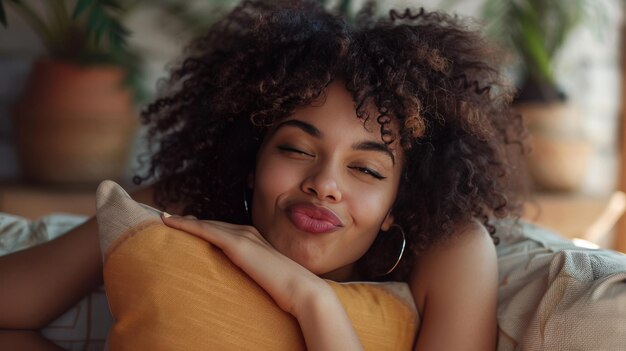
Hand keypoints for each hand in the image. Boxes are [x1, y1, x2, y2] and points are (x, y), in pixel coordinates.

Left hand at [160, 214, 324, 315]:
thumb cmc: (287, 288)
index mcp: (255, 239)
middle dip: (191, 220)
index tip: (187, 225)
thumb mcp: (266, 277)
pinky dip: (187, 225)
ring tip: (166, 219)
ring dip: (185, 221)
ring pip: (207, 224)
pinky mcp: (238, 244)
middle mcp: (248, 232)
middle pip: (213, 224)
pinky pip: (206, 231)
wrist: (301, 289)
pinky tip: (172, 223)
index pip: (224, 230)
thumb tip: (246, 279)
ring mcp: (243, 236)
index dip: (204, 226)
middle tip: (170, 219)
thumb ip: (255, 272)